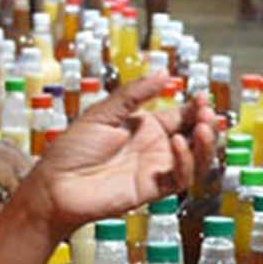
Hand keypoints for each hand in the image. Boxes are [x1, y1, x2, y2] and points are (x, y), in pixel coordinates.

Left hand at [24, 74, 215, 235]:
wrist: (55, 186)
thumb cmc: (71, 150)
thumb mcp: (103, 113)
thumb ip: (134, 94)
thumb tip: (163, 74)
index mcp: (144, 128)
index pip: (180, 116)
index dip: (195, 108)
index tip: (202, 97)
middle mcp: (153, 149)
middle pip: (193, 137)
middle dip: (205, 124)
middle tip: (207, 113)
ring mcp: (154, 169)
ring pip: (194, 159)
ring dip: (204, 144)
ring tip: (203, 127)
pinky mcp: (152, 189)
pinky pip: (180, 178)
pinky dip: (185, 162)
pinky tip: (178, 145)